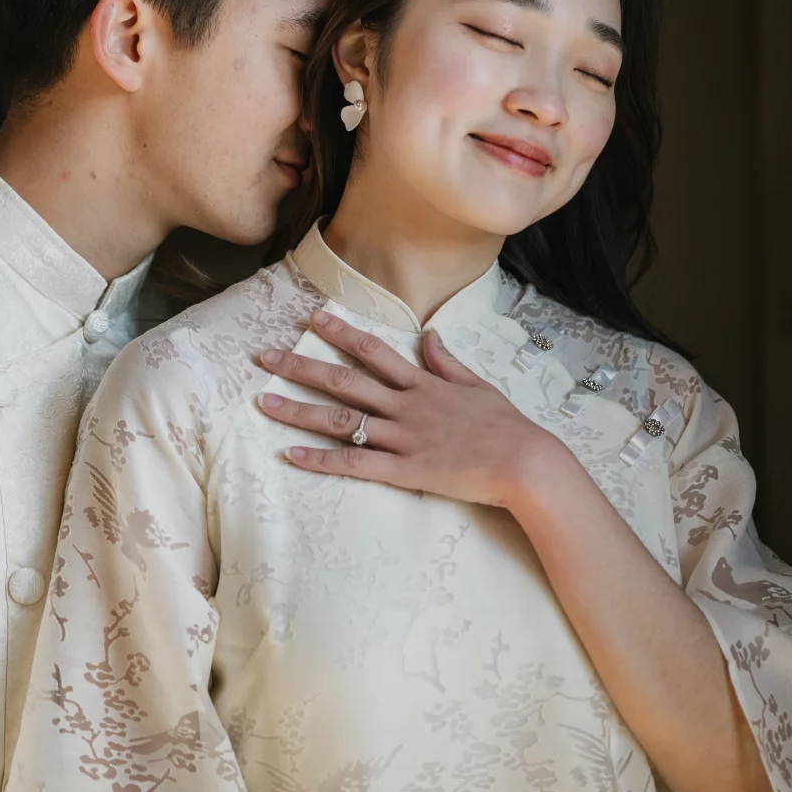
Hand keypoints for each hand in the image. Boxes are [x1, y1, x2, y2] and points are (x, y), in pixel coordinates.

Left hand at [258, 309, 560, 508]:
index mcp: (423, 383)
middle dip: (302, 367)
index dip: (341, 333)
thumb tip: (427, 334)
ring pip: (341, 420)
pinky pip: (355, 464)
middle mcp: (406, 405)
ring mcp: (403, 438)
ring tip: (265, 402)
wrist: (526, 462)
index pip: (374, 351)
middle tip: (266, 357)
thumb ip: (446, 360)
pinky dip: (321, 460)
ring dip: (300, 410)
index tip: (312, 319)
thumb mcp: (476, 384)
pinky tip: (292, 455)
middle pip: (345, 381)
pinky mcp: (404, 471)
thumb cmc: (505, 426)